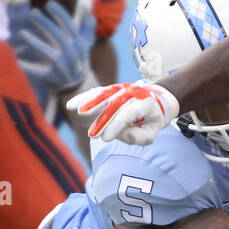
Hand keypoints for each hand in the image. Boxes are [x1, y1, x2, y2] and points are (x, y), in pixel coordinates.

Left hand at [14, 1, 93, 95]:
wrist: (78, 87)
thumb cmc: (78, 60)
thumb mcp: (86, 44)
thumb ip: (87, 26)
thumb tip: (83, 7)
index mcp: (80, 45)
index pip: (70, 26)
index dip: (60, 14)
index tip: (48, 3)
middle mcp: (73, 56)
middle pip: (58, 37)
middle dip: (45, 24)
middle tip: (32, 13)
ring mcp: (63, 68)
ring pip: (48, 54)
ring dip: (35, 43)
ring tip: (22, 32)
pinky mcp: (52, 78)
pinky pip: (39, 72)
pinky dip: (29, 68)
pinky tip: (18, 60)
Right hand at [66, 81, 180, 143]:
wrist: (156, 100)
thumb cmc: (152, 121)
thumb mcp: (152, 133)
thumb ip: (139, 137)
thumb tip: (120, 135)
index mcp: (145, 103)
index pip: (129, 114)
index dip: (117, 126)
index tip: (105, 139)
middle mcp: (132, 93)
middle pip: (114, 106)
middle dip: (101, 120)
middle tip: (92, 135)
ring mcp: (122, 89)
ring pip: (103, 95)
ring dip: (89, 103)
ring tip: (77, 112)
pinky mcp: (111, 89)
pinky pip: (97, 92)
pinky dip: (84, 98)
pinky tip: (72, 105)